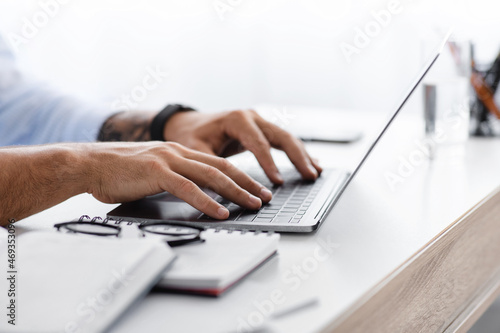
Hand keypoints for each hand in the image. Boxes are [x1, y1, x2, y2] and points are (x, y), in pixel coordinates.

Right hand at [84, 141, 272, 218]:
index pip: (217, 163)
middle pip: (222, 167)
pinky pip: (188, 188)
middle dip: (247, 183)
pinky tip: (221, 212)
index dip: (240, 175)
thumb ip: (172, 178)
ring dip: (236, 191)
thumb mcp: (151, 171)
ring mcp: (168, 159)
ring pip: (211, 176)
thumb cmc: (117, 172)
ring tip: (253, 204)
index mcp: (178, 151)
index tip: (256, 187)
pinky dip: (207, 201)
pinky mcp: (156, 171)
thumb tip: (192, 194)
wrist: (88, 164)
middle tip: (265, 196)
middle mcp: (177, 152)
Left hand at [164, 109, 321, 183]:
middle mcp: (251, 117)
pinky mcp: (262, 129)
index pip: (258, 143)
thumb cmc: (191, 136)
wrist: (190, 123)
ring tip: (316, 172)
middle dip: (297, 157)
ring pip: (287, 138)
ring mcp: (259, 121)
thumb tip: (221, 187)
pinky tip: (312, 163)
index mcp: (236, 119)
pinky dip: (297, 152)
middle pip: (281, 136)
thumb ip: (209, 164)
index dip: (269, 163)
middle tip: (309, 175)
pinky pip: (283, 141)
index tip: (278, 182)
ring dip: (303, 155)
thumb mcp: (194, 149)